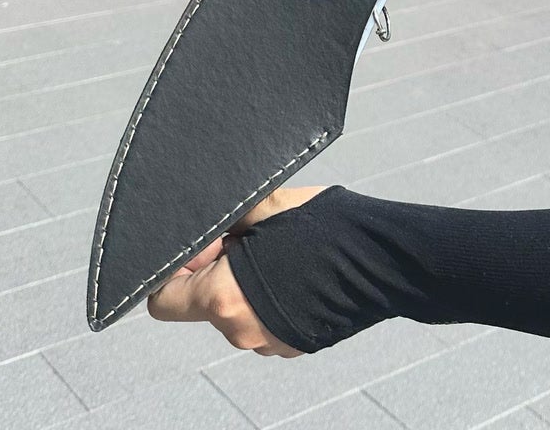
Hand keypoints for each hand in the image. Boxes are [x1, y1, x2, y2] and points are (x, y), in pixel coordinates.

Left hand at [146, 184, 327, 355]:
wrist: (385, 259)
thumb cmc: (327, 229)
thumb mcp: (269, 204)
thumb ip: (228, 215)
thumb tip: (206, 218)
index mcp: (223, 298)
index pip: (164, 300)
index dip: (175, 269)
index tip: (205, 243)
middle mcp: (240, 331)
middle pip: (204, 302)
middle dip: (218, 267)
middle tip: (249, 234)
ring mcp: (269, 343)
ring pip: (237, 310)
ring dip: (246, 281)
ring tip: (280, 248)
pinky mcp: (295, 344)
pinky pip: (265, 318)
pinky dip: (271, 295)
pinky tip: (298, 268)